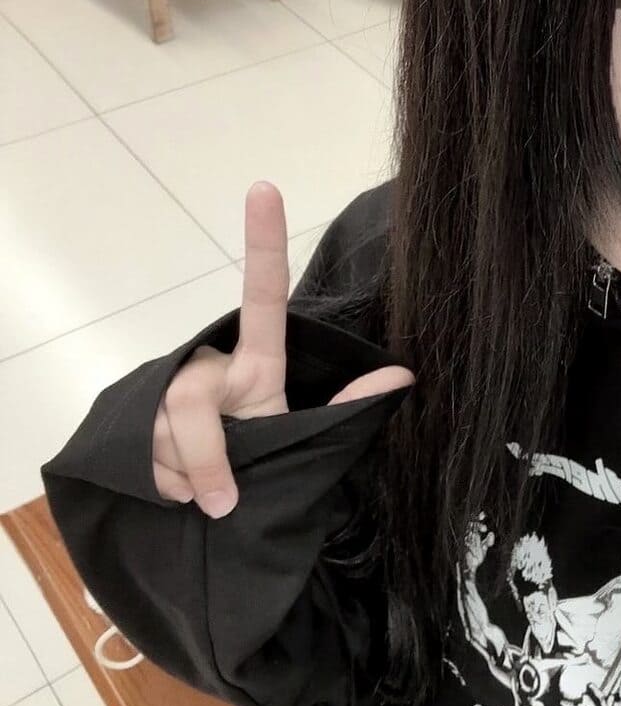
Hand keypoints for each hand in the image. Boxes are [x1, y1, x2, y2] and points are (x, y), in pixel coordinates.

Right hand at [151, 181, 414, 518]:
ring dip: (188, 478)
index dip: (263, 243)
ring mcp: (164, 395)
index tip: (265, 188)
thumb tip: (404, 374)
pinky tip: (178, 493)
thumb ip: (345, 409)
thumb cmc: (267, 471)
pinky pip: (144, 458)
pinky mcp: (130, 425)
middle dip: (207, 456)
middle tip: (224, 501)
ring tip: (207, 494)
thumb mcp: (304, 441)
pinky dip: (166, 489)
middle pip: (191, 399)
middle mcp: (206, 367)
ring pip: (164, 433)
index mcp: (256, 365)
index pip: (262, 298)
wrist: (217, 517)